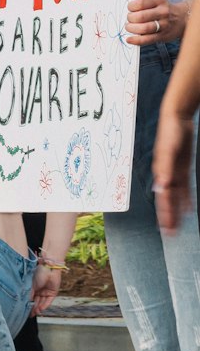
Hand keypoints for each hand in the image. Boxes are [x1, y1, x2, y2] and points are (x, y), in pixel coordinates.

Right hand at [30, 264, 61, 315]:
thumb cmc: (39, 273)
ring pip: (42, 302)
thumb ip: (29, 294)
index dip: (28, 304)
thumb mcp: (31, 284)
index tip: (25, 310)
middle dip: (33, 308)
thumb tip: (25, 302)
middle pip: (36, 301)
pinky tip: (40, 309)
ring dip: (38, 308)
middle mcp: (40, 290)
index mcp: (33, 287)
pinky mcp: (52, 293)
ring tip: (35, 313)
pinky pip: (48, 301)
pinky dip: (44, 306)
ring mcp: (46, 292)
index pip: (31, 298)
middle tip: (30, 314)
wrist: (49, 268)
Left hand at [125, 0, 186, 45]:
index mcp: (159, 0)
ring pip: (145, 28)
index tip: (129, 7)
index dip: (132, 5)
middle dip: (130, 18)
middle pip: (142, 16)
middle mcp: (163, 12)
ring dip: (132, 28)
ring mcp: (163, 25)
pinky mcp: (162, 36)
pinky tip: (129, 39)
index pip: (142, 2)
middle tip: (128, 18)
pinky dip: (136, 40)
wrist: (179, 19)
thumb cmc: (162, 5)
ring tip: (128, 26)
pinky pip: (148, 39)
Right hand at [152, 107, 195, 233]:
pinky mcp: (181, 168)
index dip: (165, 213)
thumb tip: (162, 185)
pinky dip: (185, 199)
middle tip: (171, 235)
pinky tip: (188, 209)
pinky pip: (184, 188)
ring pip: (175, 197)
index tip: (166, 229)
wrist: (176, 116)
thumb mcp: (168, 149)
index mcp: (161, 172)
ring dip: (176, 212)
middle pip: (168, 200)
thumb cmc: (170, 131)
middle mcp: (166, 175)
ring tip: (177, 227)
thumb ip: (164, 167)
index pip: (164, 198)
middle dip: (169, 217)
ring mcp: (174, 172)